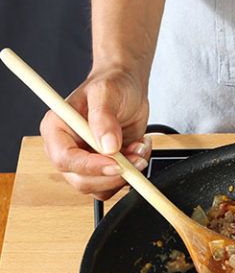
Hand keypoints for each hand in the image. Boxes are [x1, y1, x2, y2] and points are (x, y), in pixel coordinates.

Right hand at [40, 65, 150, 199]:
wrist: (128, 89)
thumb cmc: (112, 85)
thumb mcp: (107, 93)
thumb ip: (104, 118)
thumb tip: (108, 146)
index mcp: (57, 129)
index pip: (65, 159)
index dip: (90, 166)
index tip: (116, 163)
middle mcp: (68, 148)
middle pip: (81, 180)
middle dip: (113, 175)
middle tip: (136, 158)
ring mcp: (86, 161)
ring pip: (100, 188)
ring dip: (126, 174)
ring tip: (139, 148)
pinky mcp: (104, 167)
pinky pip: (115, 184)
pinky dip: (133, 173)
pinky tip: (139, 151)